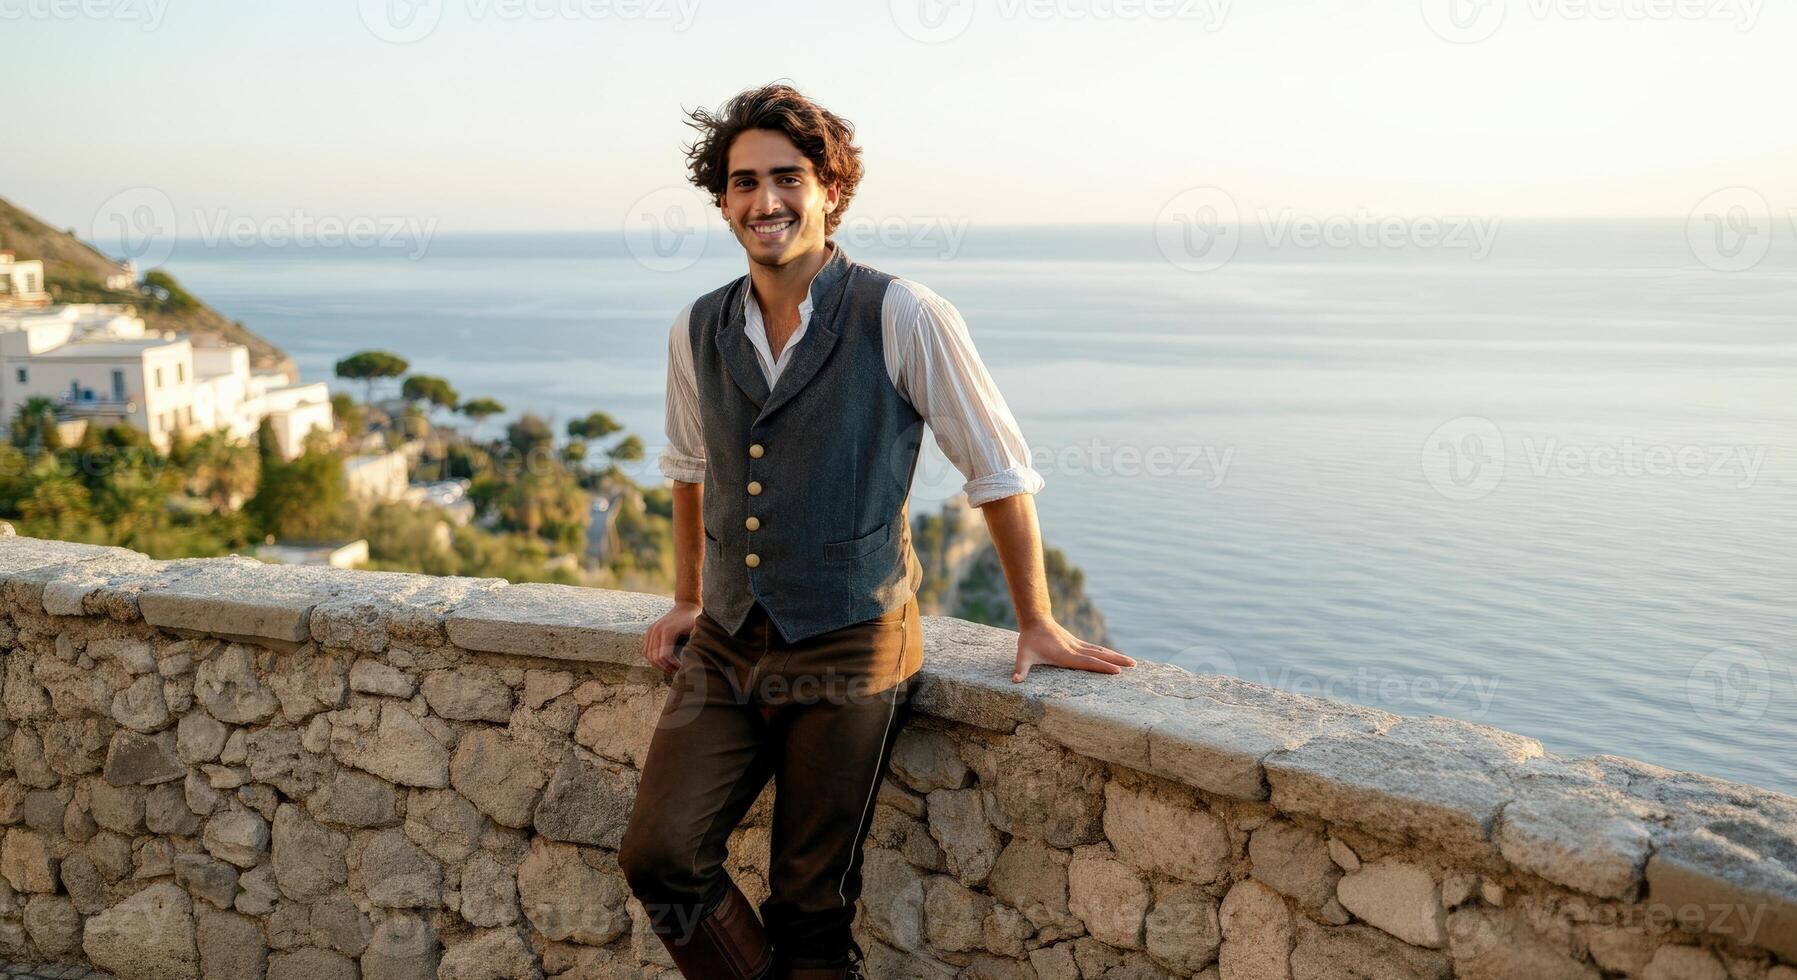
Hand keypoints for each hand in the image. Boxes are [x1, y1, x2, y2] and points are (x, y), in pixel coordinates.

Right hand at [643, 601, 701, 674]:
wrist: (686, 606)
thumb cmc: (694, 620)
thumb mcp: (696, 631)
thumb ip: (692, 645)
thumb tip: (691, 662)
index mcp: (667, 630)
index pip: (665, 656)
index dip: (673, 665)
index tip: (682, 668)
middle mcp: (656, 629)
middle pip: (655, 657)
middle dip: (665, 667)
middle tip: (676, 671)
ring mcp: (651, 630)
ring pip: (648, 655)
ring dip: (658, 664)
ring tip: (670, 667)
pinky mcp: (649, 631)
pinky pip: (646, 650)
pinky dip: (652, 658)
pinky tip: (663, 661)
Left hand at [1012, 620, 1136, 682]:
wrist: (1035, 620)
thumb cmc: (1029, 641)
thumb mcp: (1023, 656)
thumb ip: (1020, 669)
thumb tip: (1015, 681)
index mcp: (1065, 655)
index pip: (1087, 662)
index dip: (1102, 667)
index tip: (1117, 671)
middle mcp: (1075, 650)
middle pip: (1100, 656)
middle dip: (1117, 661)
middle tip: (1134, 665)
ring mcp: (1078, 645)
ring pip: (1101, 651)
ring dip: (1116, 656)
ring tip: (1132, 663)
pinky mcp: (1078, 644)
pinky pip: (1096, 649)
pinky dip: (1108, 653)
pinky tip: (1116, 657)